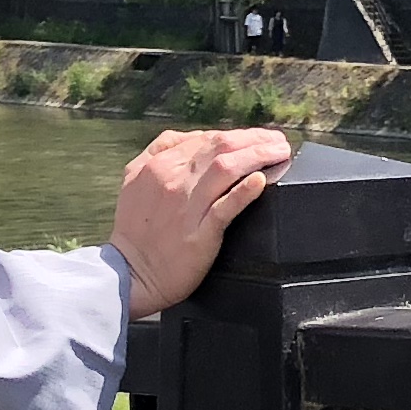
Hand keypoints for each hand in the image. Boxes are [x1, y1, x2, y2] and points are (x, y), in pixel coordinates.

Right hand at [110, 127, 290, 317]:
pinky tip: (261, 181)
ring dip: (259, 156)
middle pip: (222, 147)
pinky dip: (245, 191)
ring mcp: (187, 206)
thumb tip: (196, 136)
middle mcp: (173, 180)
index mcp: (159, 164)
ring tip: (279, 154)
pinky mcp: (199, 233)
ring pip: (227, 168)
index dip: (239, 135)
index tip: (258, 138)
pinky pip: (225, 207)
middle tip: (278, 142)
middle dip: (256, 140)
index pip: (206, 138)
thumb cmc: (136, 231)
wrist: (131, 274)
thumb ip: (161, 150)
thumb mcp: (135, 178)